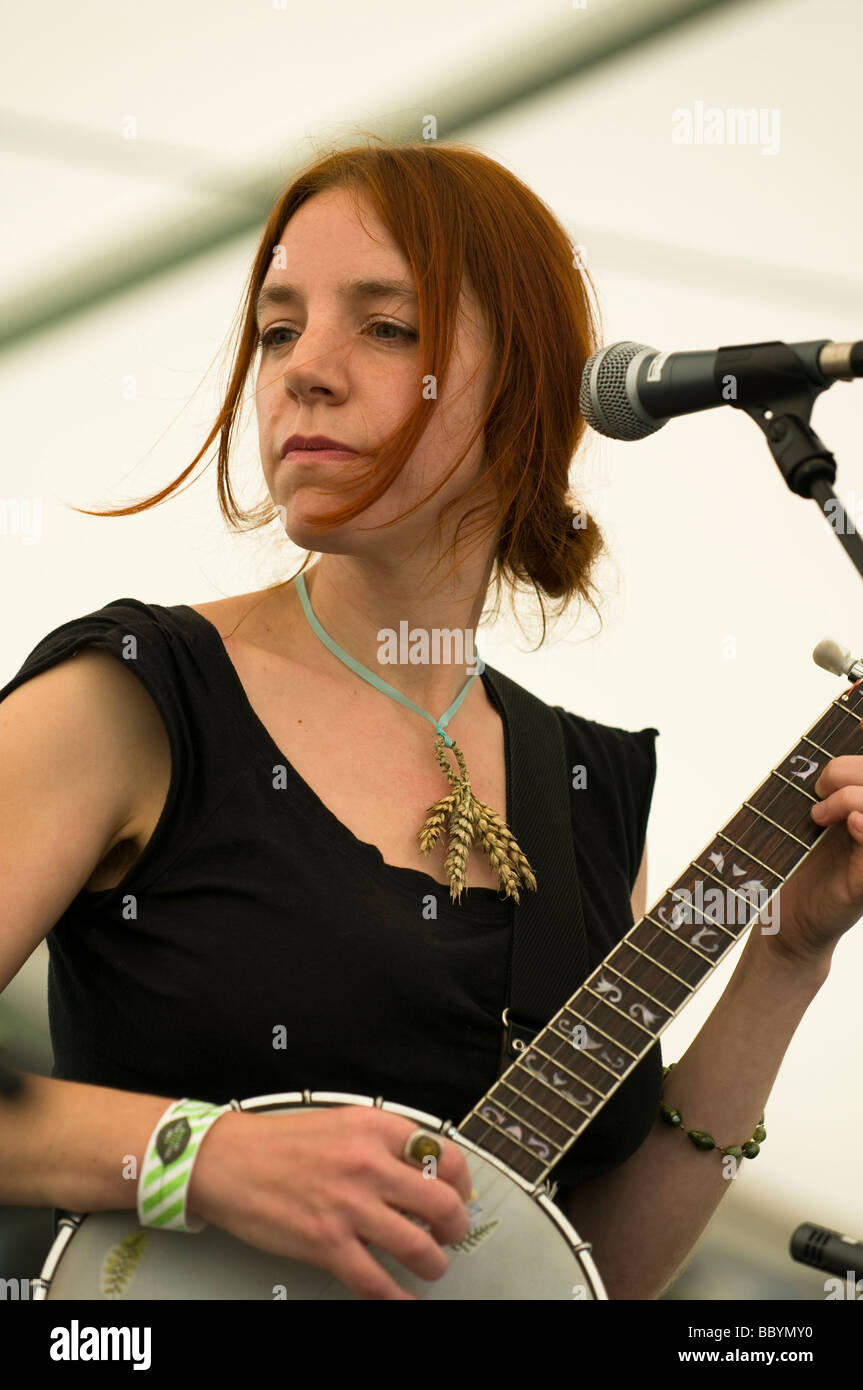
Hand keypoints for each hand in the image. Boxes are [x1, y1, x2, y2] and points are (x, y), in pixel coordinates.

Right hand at [187, 1105, 472, 1300]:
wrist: (228, 1160)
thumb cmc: (282, 1143)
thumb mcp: (343, 1123)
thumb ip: (384, 1143)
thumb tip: (424, 1173)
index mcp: (376, 1128)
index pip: (444, 1156)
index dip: (461, 1183)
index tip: (459, 1196)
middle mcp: (368, 1165)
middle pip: (441, 1205)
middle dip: (455, 1228)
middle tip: (450, 1236)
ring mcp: (349, 1206)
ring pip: (418, 1247)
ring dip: (433, 1264)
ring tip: (429, 1266)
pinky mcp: (326, 1243)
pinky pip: (376, 1282)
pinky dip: (398, 1299)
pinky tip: (405, 1301)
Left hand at [769, 745, 862, 965]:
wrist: (791, 923)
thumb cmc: (801, 868)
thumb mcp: (810, 818)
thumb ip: (826, 789)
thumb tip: (833, 747)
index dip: (857, 752)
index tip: (850, 735)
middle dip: (847, 772)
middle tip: (818, 789)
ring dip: (851, 797)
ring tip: (819, 815)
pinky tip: (852, 824)